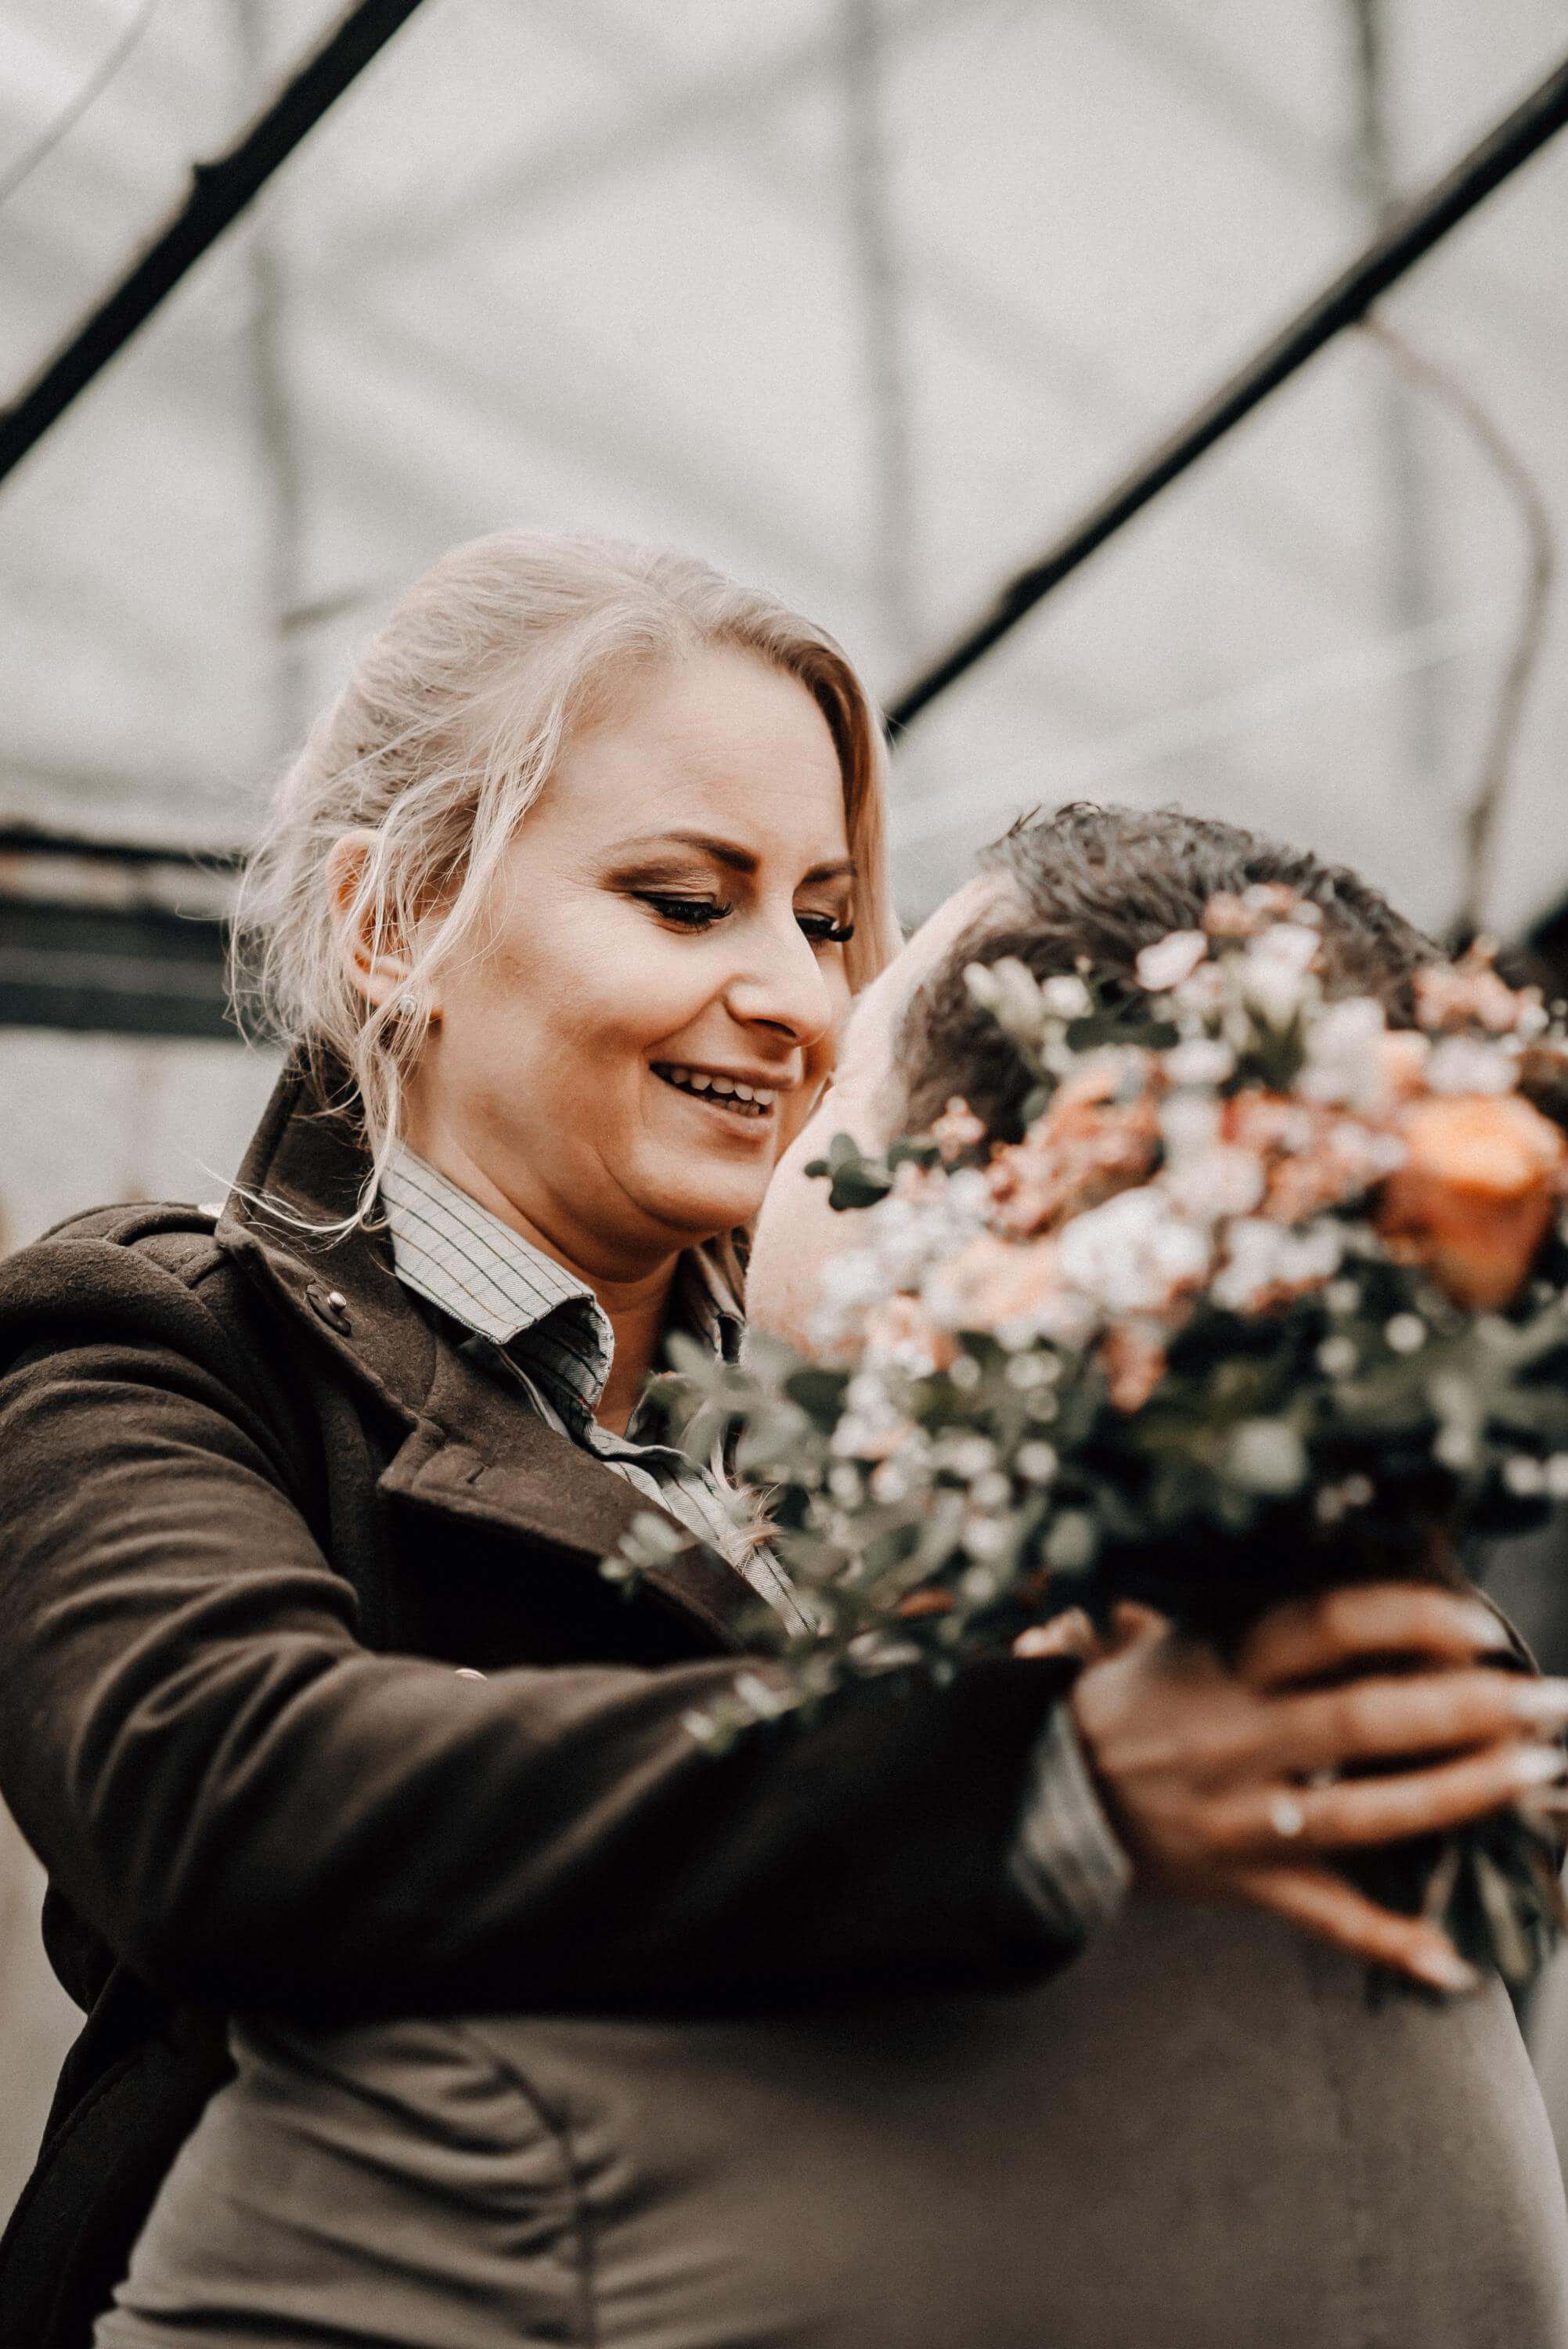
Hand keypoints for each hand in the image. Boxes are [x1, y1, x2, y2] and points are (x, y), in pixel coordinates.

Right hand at [1064, 1584, 1567, 1992]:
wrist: (1049, 1791)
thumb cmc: (1137, 1697)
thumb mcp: (1182, 1634)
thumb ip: (1263, 1611)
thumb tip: (1367, 1567)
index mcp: (1222, 1665)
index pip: (1325, 1627)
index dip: (1408, 1620)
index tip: (1483, 1626)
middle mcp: (1234, 1738)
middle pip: (1362, 1721)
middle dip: (1467, 1710)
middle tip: (1549, 1703)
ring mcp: (1242, 1818)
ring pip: (1362, 1814)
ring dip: (1458, 1795)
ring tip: (1533, 1773)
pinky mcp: (1244, 1882)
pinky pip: (1323, 1917)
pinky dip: (1390, 1941)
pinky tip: (1458, 1958)